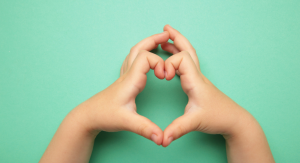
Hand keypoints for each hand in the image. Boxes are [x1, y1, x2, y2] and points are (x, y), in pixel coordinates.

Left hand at [72, 31, 169, 144]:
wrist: (88, 116)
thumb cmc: (104, 116)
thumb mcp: (126, 123)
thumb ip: (145, 128)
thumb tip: (161, 137)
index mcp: (130, 80)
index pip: (146, 58)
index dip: (160, 63)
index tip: (166, 76)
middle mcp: (127, 75)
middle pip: (139, 49)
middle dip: (154, 40)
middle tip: (167, 35)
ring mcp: (124, 76)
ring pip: (134, 53)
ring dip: (147, 44)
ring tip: (160, 41)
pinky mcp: (123, 81)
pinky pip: (132, 61)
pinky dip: (142, 54)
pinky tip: (145, 57)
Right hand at [161, 25, 273, 162]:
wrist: (234, 120)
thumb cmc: (218, 118)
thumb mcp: (195, 122)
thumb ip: (177, 129)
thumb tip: (162, 138)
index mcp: (196, 81)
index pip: (181, 59)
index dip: (168, 64)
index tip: (164, 77)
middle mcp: (198, 76)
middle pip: (188, 50)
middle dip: (176, 38)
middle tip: (165, 29)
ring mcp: (199, 78)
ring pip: (188, 56)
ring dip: (177, 46)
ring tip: (166, 41)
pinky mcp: (198, 84)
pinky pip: (188, 65)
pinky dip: (179, 59)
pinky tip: (173, 62)